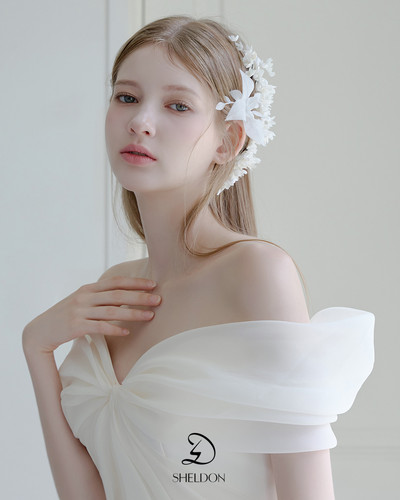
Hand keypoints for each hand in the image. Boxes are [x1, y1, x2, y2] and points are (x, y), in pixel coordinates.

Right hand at [22, 276, 160, 354]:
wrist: (40, 330)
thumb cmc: (66, 316)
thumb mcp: (82, 301)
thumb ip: (100, 297)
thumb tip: (125, 295)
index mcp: (88, 289)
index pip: (116, 281)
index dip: (135, 282)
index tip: (153, 284)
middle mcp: (85, 297)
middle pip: (117, 295)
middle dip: (140, 297)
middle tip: (158, 300)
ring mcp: (79, 311)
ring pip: (112, 311)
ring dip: (133, 313)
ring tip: (150, 316)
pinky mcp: (75, 326)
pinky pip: (99, 327)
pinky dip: (114, 329)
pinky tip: (127, 332)